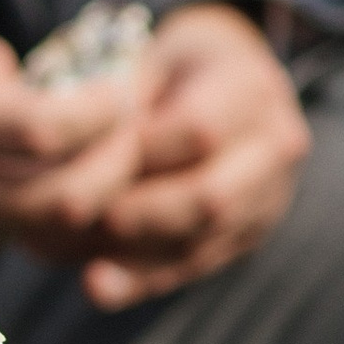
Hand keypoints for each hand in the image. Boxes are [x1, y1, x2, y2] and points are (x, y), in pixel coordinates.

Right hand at [0, 23, 153, 264]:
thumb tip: (39, 85)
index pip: (41, 130)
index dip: (101, 113)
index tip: (122, 89)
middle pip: (60, 205)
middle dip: (116, 171)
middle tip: (132, 133)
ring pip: (39, 231)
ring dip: (84, 196)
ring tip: (102, 151)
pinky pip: (4, 238)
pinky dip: (40, 212)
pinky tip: (48, 176)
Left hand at [79, 4, 311, 310]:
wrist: (230, 87)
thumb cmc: (178, 69)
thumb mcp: (155, 59)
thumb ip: (124, 96)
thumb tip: (69, 136)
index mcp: (252, 88)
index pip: (199, 130)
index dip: (141, 151)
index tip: (91, 158)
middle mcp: (274, 147)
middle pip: (211, 198)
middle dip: (143, 213)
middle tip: (84, 217)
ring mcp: (268, 198)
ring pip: (205, 241)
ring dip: (138, 254)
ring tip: (83, 256)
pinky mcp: (247, 236)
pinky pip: (194, 266)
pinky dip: (142, 279)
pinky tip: (98, 285)